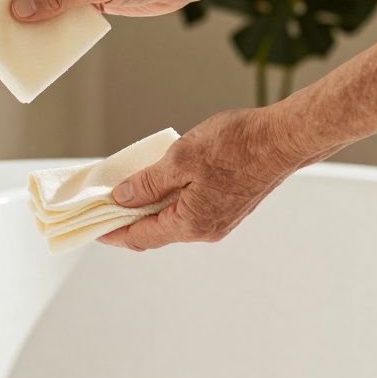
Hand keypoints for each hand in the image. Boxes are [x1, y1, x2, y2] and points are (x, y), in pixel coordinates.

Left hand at [97, 106, 327, 250]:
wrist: (283, 139)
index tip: (94, 227)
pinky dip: (174, 200)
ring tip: (135, 185)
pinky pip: (193, 210)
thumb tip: (122, 199)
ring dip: (154, 207)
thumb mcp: (180, 158)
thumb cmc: (237, 145)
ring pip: (176, 219)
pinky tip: (167, 180)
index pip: (140, 237)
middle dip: (131, 219)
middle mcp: (206, 230)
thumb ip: (147, 183)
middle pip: (157, 231)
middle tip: (108, 202)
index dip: (113, 232)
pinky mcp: (231, 207)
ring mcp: (221, 220)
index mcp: (191, 223)